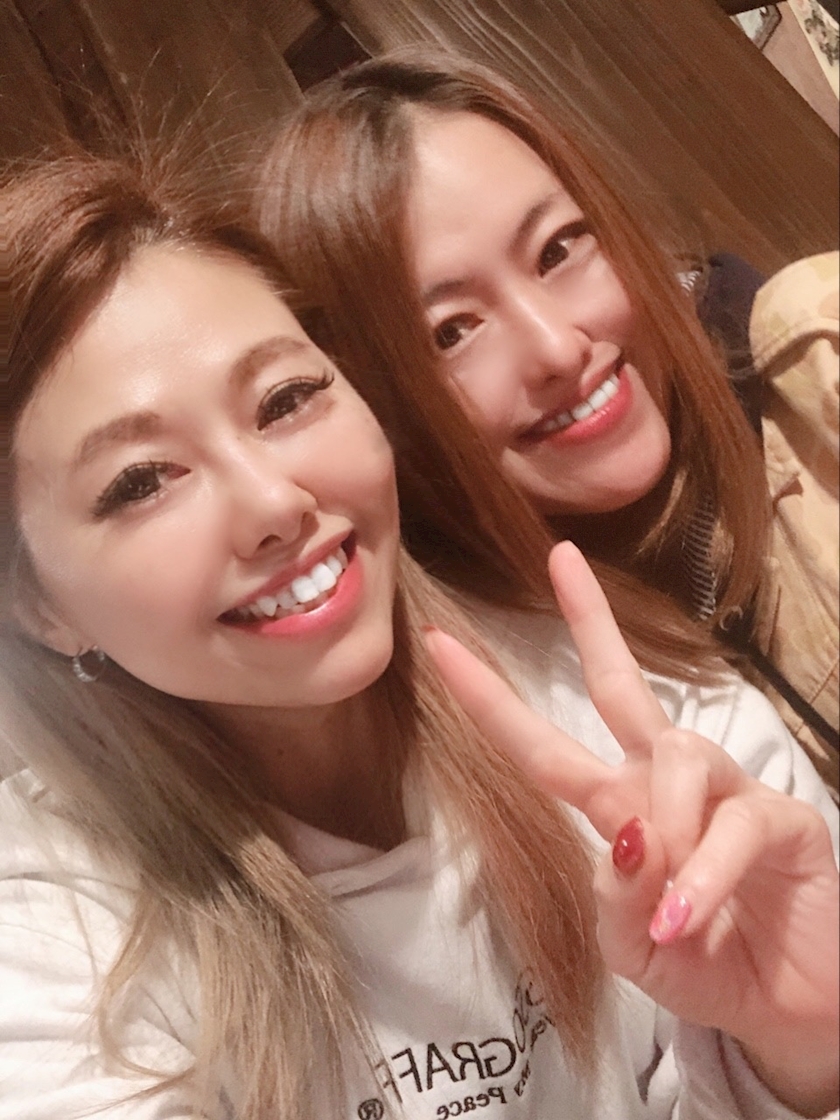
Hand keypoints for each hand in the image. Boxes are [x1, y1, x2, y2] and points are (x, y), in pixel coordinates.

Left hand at [425, 542, 838, 1116]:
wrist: (784, 1013)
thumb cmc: (702, 965)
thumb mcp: (635, 948)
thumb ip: (619, 899)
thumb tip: (632, 838)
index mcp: (619, 805)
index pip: (547, 745)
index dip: (493, 700)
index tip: (441, 646)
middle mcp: (666, 784)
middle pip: (621, 687)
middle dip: (590, 623)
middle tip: (560, 560)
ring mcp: (726, 793)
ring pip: (677, 756)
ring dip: (664, 828)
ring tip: (670, 906)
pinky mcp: (783, 819)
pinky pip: (736, 824)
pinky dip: (704, 874)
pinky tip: (688, 912)